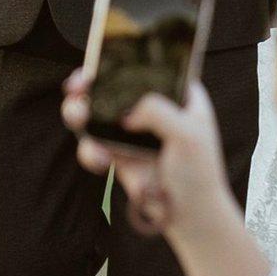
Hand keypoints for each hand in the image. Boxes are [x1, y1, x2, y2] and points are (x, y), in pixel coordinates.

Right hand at [63, 73, 234, 236]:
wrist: (191, 217)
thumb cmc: (199, 174)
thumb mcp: (189, 135)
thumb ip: (158, 112)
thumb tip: (127, 113)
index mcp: (177, 94)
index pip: (147, 65)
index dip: (121, 58)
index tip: (100, 61)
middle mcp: (152, 108)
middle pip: (112, 85)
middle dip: (88, 83)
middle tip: (77, 86)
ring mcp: (133, 131)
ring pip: (95, 112)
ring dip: (80, 112)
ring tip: (79, 117)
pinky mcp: (118, 155)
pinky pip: (94, 145)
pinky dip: (90, 151)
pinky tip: (102, 161)